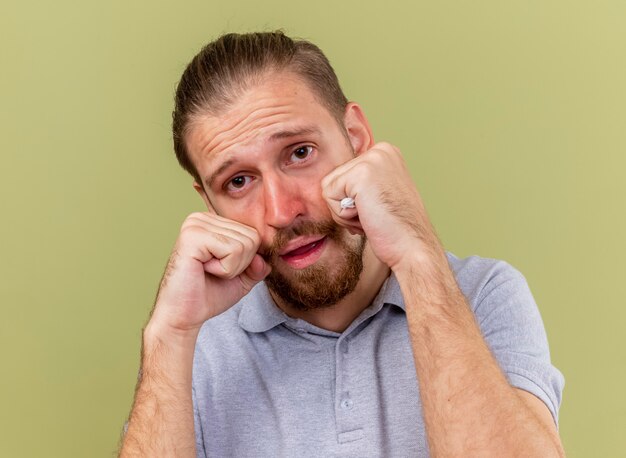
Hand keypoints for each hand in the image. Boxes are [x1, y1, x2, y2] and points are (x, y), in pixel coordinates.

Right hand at [149, 212, 270, 333]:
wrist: (183, 316)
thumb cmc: (207, 295)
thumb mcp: (242, 279)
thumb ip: (258, 265)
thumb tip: (265, 257)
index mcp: (212, 222)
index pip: (254, 233)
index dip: (247, 260)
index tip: (222, 270)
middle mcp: (202, 218)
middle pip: (252, 237)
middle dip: (240, 264)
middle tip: (214, 272)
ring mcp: (196, 225)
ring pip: (245, 244)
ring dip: (232, 268)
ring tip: (208, 271)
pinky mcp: (192, 237)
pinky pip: (233, 250)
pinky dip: (225, 269)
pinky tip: (204, 270)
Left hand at [321, 142, 444, 272]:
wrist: (413, 248)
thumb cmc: (396, 230)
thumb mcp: (379, 195)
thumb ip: (360, 184)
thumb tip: (330, 186)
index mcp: (385, 153)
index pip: (342, 175)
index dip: (352, 201)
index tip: (377, 210)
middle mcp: (380, 150)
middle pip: (333, 179)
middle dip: (346, 206)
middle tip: (374, 216)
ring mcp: (372, 159)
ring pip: (328, 188)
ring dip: (344, 212)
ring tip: (372, 216)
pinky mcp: (361, 174)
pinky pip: (328, 196)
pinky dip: (343, 216)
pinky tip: (368, 217)